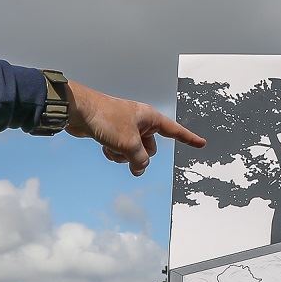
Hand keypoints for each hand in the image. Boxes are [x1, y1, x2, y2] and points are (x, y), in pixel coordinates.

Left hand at [62, 80, 204, 175]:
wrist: (78, 111)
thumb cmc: (107, 120)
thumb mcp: (129, 144)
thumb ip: (140, 160)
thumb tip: (139, 170)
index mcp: (150, 117)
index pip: (174, 131)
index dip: (188, 138)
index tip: (202, 144)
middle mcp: (141, 122)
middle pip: (150, 149)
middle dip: (139, 155)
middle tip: (126, 150)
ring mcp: (126, 128)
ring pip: (134, 153)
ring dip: (124, 156)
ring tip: (111, 148)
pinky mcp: (113, 134)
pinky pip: (121, 152)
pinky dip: (114, 154)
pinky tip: (103, 148)